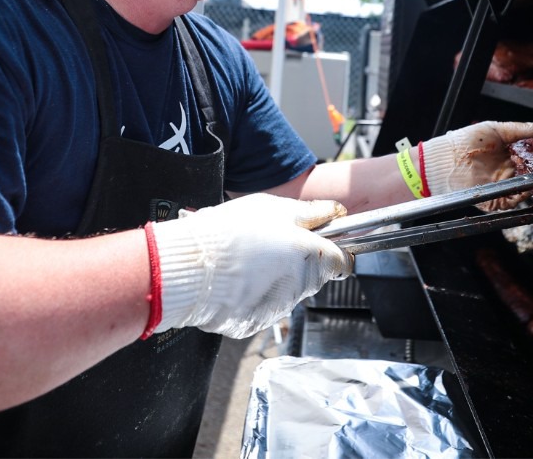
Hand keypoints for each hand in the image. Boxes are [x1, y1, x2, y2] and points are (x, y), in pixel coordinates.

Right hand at [146, 194, 351, 338]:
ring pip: (288, 291)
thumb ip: (311, 213)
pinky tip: (235, 277)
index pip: (343, 262)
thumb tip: (336, 213)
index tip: (322, 242)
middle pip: (313, 276)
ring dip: (275, 277)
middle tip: (270, 243)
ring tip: (246, 259)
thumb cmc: (230, 232)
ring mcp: (277, 309)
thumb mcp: (274, 208)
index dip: (335, 250)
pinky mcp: (254, 323)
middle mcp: (299, 288)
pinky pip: (263, 306)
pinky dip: (254, 294)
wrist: (189, 267)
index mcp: (310, 257)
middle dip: (299, 261)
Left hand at [417, 121, 532, 195]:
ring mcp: (504, 187)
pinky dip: (524, 194)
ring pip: (529, 188)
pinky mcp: (497, 201)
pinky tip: (530, 185)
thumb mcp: (496, 129)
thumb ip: (522, 129)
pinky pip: (515, 200)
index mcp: (510, 155)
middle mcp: (510, 172)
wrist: (443, 160)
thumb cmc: (464, 141)